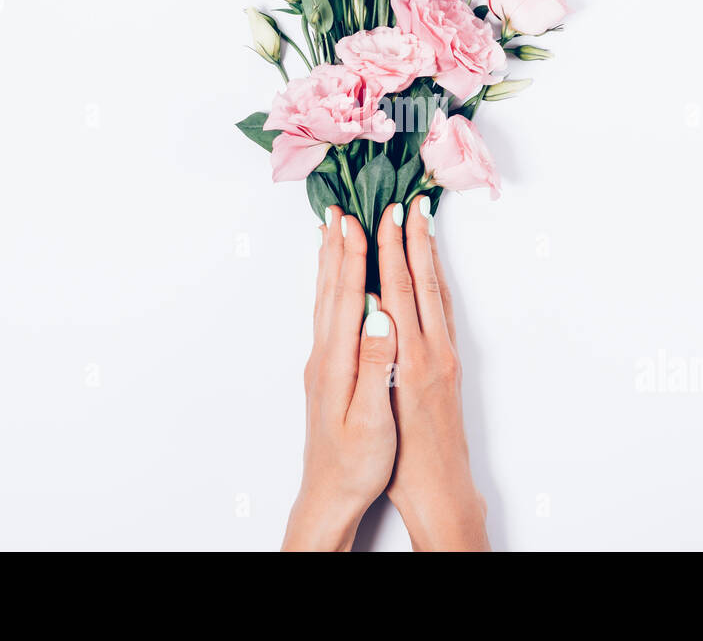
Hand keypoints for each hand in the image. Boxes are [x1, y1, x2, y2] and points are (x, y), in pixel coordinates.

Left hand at [282, 207, 397, 550]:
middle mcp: (324, 356)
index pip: (345, 298)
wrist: (328, 496)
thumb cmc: (355, 464)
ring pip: (325, 300)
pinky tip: (334, 281)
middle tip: (341, 207)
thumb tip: (380, 319)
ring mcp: (322, 362)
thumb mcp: (371, 421)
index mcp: (336, 363)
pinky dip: (330, 286)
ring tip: (331, 231)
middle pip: (330, 290)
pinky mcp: (326, 370)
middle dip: (338, 247)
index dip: (352, 257)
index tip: (358, 220)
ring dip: (329, 261)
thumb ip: (374, 367)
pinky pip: (327, 313)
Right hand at [377, 195, 489, 550]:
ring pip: (435, 293)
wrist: (441, 493)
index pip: (398, 291)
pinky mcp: (448, 366)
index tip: (384, 214)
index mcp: (411, 360)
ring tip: (420, 222)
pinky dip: (433, 282)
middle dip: (411, 239)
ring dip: (426, 254)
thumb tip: (375, 314)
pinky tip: (428, 273)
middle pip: (421, 282)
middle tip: (405, 200)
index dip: (391, 250)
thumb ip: (381, 361)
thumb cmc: (403, 463)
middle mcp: (433, 351)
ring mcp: (444, 357)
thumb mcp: (385, 413)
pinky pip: (441, 311)